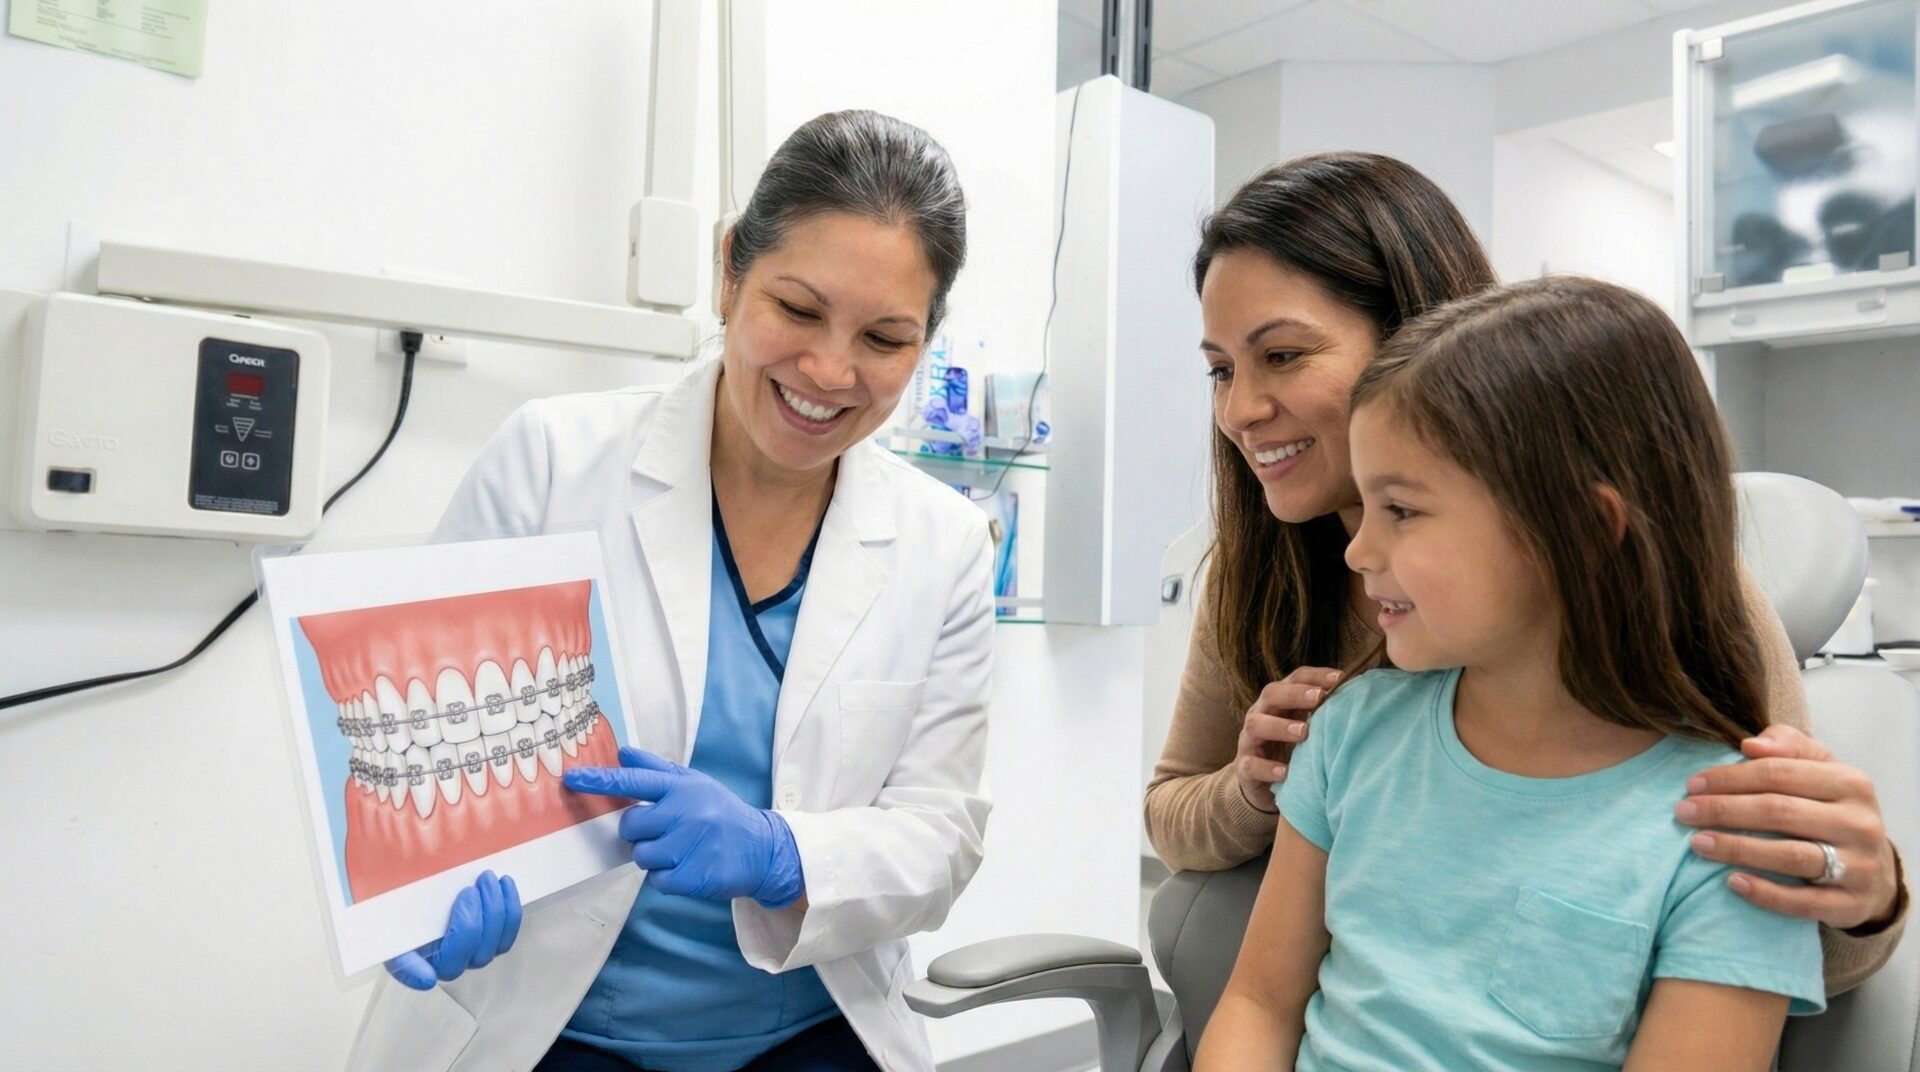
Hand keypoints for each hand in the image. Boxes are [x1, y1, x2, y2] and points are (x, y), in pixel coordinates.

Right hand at [384, 870, 521, 990]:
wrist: (426, 884)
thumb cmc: (407, 895)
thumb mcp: (392, 900)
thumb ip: (391, 911)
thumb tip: (409, 943)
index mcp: (405, 956)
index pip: (410, 969)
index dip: (417, 974)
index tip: (426, 975)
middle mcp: (440, 964)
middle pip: (463, 955)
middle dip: (473, 920)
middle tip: (472, 888)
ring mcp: (469, 955)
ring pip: (491, 946)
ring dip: (495, 910)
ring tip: (488, 880)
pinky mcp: (490, 942)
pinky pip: (506, 935)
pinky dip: (510, 910)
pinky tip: (505, 885)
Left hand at [565, 747, 804, 906]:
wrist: (761, 849)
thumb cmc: (721, 813)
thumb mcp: (695, 783)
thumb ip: (656, 768)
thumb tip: (623, 752)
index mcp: (683, 789)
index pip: (634, 781)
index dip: (601, 781)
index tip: (572, 778)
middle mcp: (686, 813)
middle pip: (630, 826)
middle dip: (638, 832)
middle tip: (662, 831)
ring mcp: (690, 846)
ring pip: (641, 855)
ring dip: (653, 856)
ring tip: (679, 849)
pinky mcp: (694, 876)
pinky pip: (656, 880)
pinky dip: (665, 877)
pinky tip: (685, 867)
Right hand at [1234, 667, 1340, 813]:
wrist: (1264, 782)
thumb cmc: (1293, 749)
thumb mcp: (1309, 728)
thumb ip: (1326, 713)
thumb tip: (1364, 698)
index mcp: (1280, 701)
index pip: (1295, 679)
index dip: (1315, 676)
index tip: (1340, 678)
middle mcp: (1262, 713)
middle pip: (1271, 694)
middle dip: (1295, 694)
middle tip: (1320, 697)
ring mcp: (1250, 740)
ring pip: (1257, 724)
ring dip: (1280, 726)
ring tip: (1303, 732)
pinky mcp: (1244, 766)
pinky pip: (1251, 765)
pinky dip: (1267, 768)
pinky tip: (1285, 772)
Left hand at [1679, 724, 1900, 930]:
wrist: (1872, 872)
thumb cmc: (1830, 810)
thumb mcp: (1819, 771)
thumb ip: (1788, 746)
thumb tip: (1751, 745)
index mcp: (1851, 782)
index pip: (1780, 773)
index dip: (1730, 777)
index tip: (1691, 785)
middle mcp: (1860, 823)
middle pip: (1780, 812)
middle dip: (1724, 810)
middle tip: (1683, 812)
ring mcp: (1859, 866)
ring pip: (1791, 856)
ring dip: (1737, 849)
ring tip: (1697, 843)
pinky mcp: (1851, 904)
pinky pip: (1804, 902)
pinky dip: (1766, 893)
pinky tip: (1731, 882)